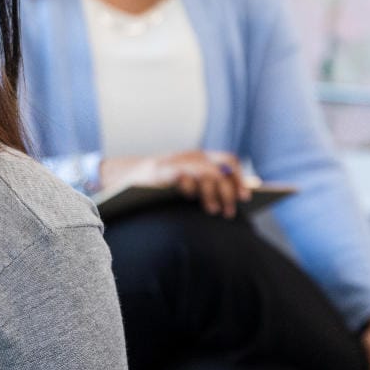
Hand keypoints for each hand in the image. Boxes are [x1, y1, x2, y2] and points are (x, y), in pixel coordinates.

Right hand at [101, 151, 251, 217]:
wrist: (124, 175)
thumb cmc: (160, 185)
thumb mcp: (186, 182)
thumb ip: (207, 186)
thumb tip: (235, 200)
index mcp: (200, 157)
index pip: (229, 161)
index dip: (239, 178)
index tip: (246, 198)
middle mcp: (191, 156)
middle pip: (221, 170)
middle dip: (228, 192)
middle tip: (229, 212)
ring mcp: (176, 162)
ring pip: (206, 173)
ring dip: (212, 193)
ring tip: (213, 210)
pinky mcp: (161, 171)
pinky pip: (181, 174)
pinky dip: (189, 184)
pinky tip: (190, 194)